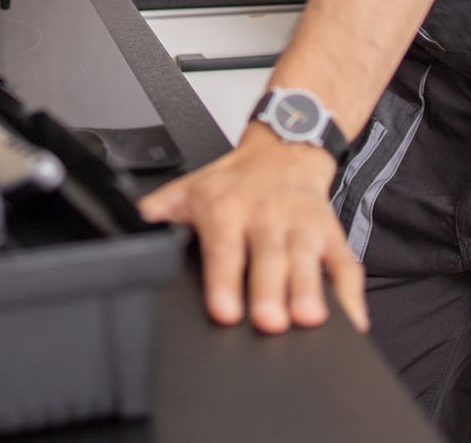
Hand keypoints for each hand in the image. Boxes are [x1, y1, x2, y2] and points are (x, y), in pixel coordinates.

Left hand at [138, 128, 367, 334]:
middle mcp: (267, 216)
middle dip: (271, 289)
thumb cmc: (234, 181)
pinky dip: (353, 295)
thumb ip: (155, 216)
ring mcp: (303, 226)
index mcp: (227, 209)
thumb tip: (117, 234)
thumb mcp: (188, 190)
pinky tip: (353, 321)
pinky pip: (346, 265)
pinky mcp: (332, 235)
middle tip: (271, 321)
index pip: (224, 247)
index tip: (224, 310)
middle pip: (270, 256)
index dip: (223, 280)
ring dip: (311, 290)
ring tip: (311, 319)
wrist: (285, 148)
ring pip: (309, 260)